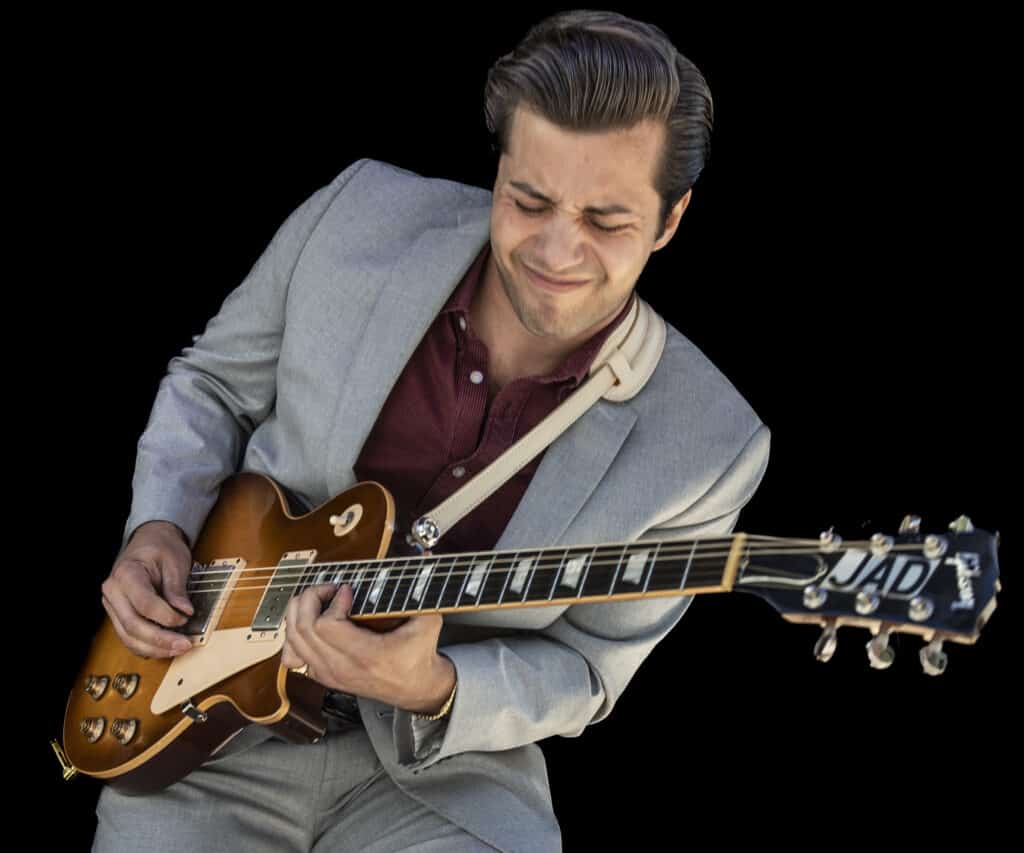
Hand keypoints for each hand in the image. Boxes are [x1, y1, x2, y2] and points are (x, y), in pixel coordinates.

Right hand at [100, 521, 194, 658]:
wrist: (149, 541)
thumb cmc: (161, 548)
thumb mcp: (175, 561)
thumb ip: (177, 588)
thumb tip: (184, 611)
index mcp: (126, 574)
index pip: (144, 604)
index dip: (166, 616)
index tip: (186, 618)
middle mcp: (113, 592)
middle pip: (133, 625)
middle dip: (161, 639)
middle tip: (185, 644)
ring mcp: (113, 606)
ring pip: (128, 637)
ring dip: (155, 648)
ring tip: (178, 649)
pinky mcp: (119, 616)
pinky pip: (129, 637)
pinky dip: (147, 647)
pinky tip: (166, 648)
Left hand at [280, 583, 454, 713]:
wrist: (415, 689)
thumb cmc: (419, 655)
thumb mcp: (427, 624)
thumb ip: (423, 592)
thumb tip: (425, 555)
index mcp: (366, 656)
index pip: (326, 625)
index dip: (333, 600)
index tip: (348, 590)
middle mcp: (341, 668)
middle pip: (303, 629)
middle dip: (311, 599)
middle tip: (329, 589)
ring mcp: (328, 674)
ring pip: (293, 640)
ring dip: (299, 612)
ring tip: (318, 600)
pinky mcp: (323, 676)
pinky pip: (292, 654)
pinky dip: (293, 634)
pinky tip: (308, 622)